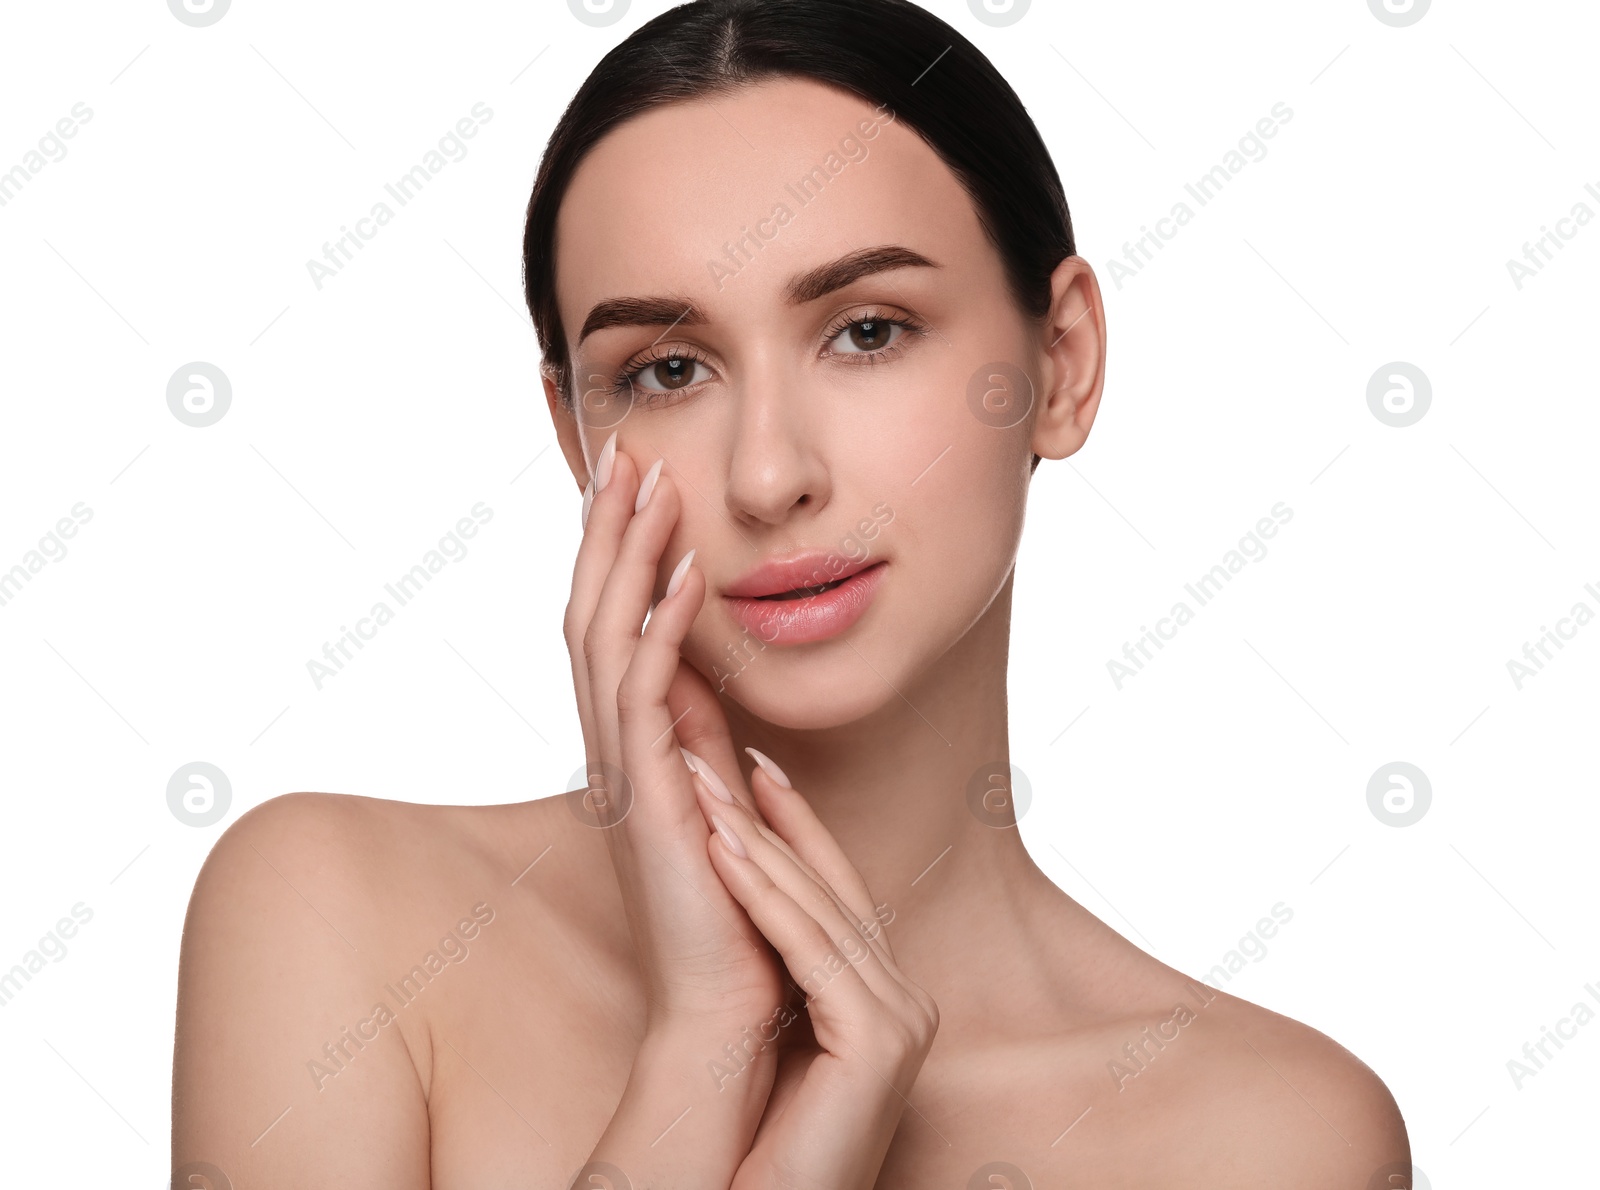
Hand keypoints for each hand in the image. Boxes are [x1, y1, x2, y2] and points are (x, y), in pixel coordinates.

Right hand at [565, 433, 786, 1035]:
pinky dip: (659, 628)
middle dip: (608, 527)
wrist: (723, 1012)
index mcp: (630, 746)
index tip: (637, 477)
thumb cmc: (734, 915)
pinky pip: (644, 695)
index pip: (611, 624)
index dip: (618, 550)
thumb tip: (719, 688)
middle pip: (591, 611)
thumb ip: (708, 743)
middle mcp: (613, 749)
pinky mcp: (648, 800)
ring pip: (605, 636)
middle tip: (624, 448)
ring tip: (647, 479)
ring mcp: (622, 773)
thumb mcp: (721, 804)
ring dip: (627, 555)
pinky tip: (686, 572)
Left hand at [690, 755, 940, 1188]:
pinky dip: (764, 897)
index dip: (798, 826)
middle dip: (771, 820)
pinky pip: (811, 952)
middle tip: (718, 755)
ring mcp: (902, 1022)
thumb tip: (746, 882)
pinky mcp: (880, 1042)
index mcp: (886, 1001)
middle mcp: (907, 1005)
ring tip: (705, 785)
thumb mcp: (772, 1029)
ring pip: (821, 912)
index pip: (839, 893)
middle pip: (833, 891)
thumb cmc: (757, 1141)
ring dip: (758, 842)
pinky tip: (722, 850)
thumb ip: (778, 966)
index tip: (757, 765)